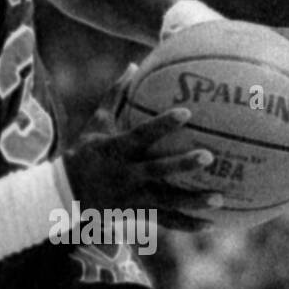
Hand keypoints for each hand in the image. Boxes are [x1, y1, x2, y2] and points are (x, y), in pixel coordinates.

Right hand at [65, 72, 220, 232]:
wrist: (67, 193)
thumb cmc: (86, 151)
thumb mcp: (97, 123)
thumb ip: (115, 96)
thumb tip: (133, 65)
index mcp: (116, 149)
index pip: (142, 135)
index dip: (163, 125)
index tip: (187, 113)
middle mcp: (125, 174)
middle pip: (157, 170)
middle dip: (182, 165)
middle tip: (209, 157)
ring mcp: (132, 197)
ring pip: (166, 200)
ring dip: (193, 201)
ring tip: (221, 197)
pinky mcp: (137, 212)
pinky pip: (166, 220)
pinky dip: (188, 223)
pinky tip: (213, 223)